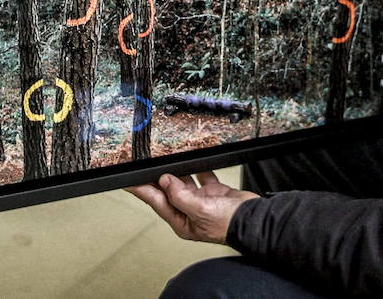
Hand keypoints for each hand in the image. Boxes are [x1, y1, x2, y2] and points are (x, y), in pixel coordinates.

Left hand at [125, 171, 259, 244]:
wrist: (254, 220)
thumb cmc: (228, 224)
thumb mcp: (200, 211)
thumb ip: (180, 196)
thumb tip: (165, 181)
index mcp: (182, 221)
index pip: (156, 202)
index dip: (141, 190)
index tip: (128, 182)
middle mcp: (189, 211)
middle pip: (168, 191)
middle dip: (158, 178)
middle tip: (146, 165)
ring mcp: (202, 201)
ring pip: (184, 182)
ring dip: (178, 171)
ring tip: (168, 159)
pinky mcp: (214, 192)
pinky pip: (202, 177)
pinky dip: (198, 168)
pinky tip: (195, 161)